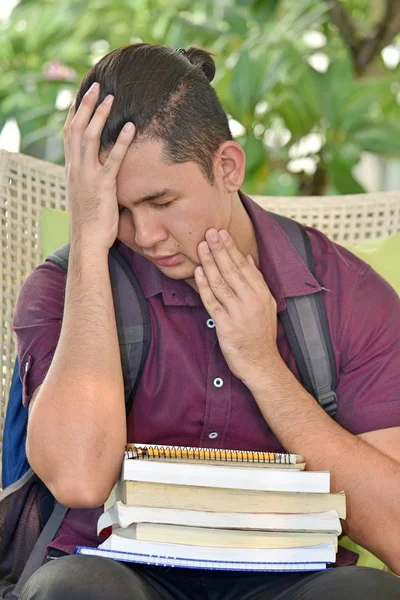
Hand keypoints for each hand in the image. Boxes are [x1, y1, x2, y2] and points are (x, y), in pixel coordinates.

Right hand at [63, 82, 135, 250]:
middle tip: (97, 86)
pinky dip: (121, 141)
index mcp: (71, 169)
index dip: (75, 113)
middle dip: (86, 105)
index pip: (70, 134)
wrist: (87, 240)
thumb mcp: (86, 193)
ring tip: (111, 98)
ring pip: (90, 137)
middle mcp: (75, 168)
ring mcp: (87, 175)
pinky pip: (113, 159)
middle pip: (77, 128)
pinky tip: (130, 127)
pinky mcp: (103, 186)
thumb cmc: (90, 220)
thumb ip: (90, 176)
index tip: (82, 96)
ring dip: (100, 115)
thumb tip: (100, 167)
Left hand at [194, 228, 282, 387]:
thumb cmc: (261, 334)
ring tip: (201, 246)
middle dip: (220, 249)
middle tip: (209, 232)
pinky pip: (212, 302)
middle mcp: (252, 301)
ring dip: (210, 263)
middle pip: (232, 270)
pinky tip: (198, 272)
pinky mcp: (226, 326)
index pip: (245, 266)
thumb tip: (247, 258)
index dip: (232, 248)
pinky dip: (204, 286)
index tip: (222, 233)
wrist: (261, 363)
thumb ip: (256, 281)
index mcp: (263, 294)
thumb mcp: (267, 304)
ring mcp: (239, 313)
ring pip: (221, 283)